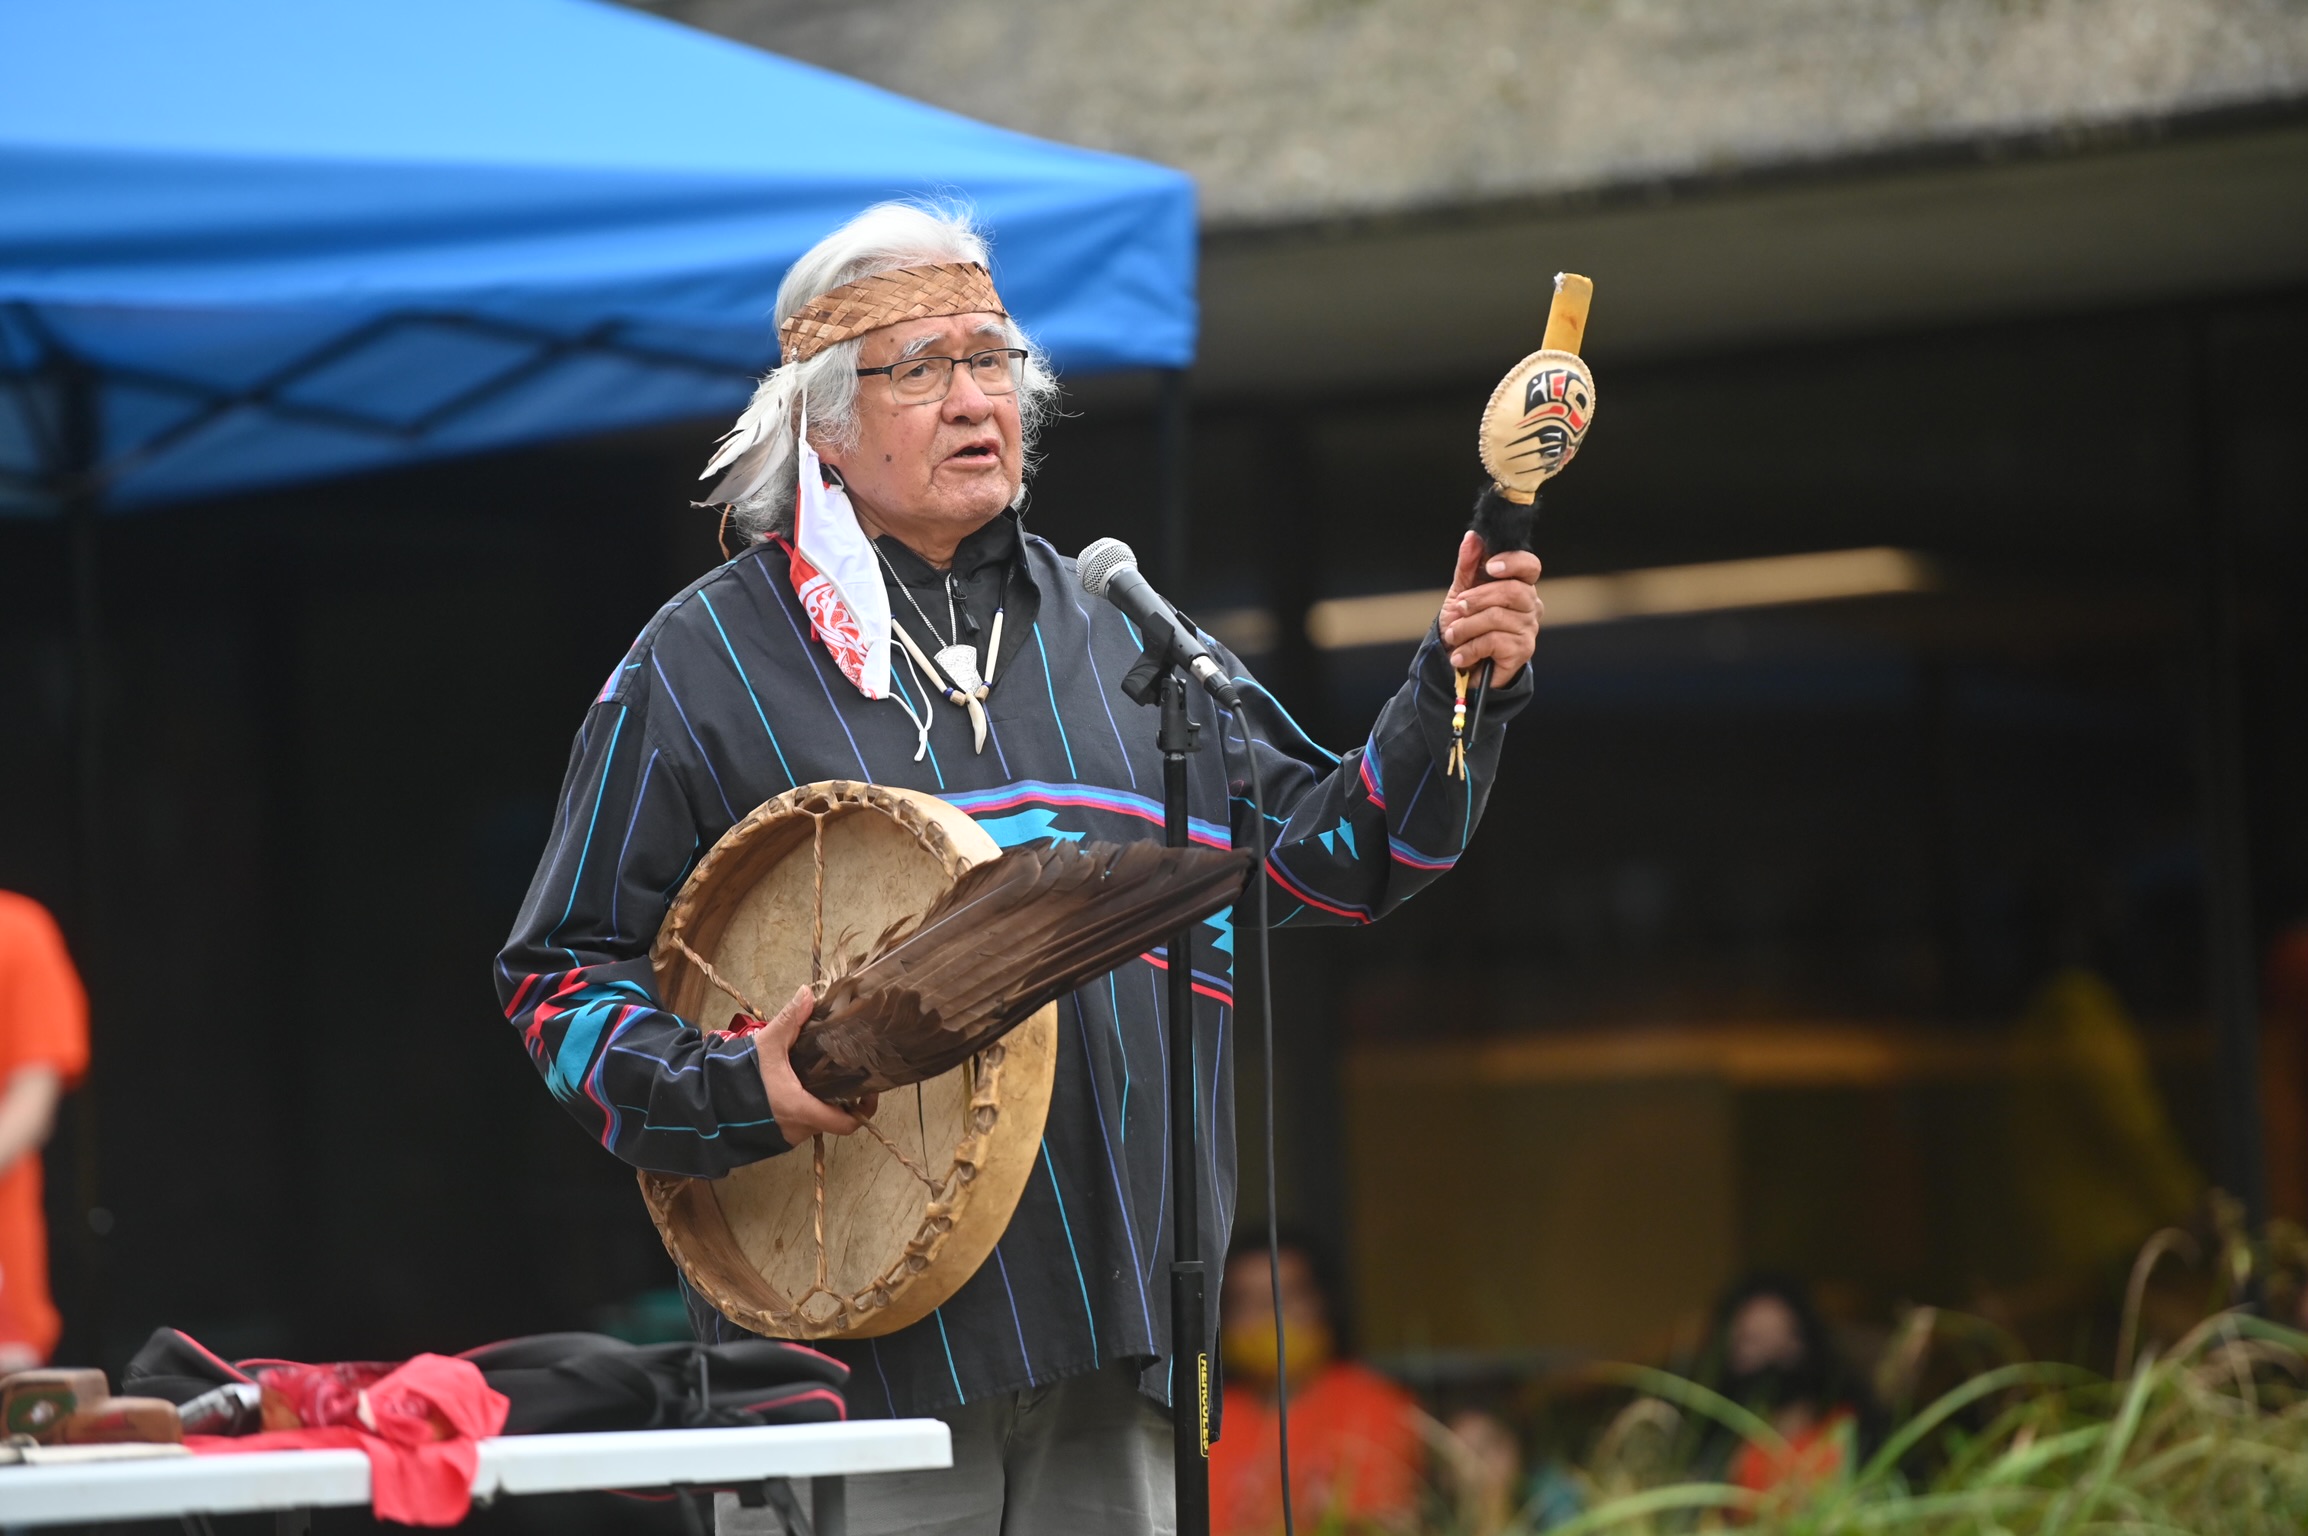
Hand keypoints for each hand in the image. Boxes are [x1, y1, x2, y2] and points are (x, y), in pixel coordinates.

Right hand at [750, 985, 878, 1139]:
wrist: (703, 1103)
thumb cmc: (739, 1077)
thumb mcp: (767, 1044)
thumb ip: (790, 1020)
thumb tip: (807, 992)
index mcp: (803, 1110)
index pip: (847, 1123)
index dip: (863, 1109)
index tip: (869, 1090)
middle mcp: (798, 1129)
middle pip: (831, 1118)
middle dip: (838, 1099)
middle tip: (842, 1075)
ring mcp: (785, 1136)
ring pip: (812, 1121)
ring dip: (817, 1103)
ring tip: (817, 1077)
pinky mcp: (772, 1137)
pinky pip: (795, 1125)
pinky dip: (800, 1110)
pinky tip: (793, 1088)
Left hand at [1441, 532, 1542, 682]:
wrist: (1459, 662)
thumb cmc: (1465, 624)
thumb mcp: (1461, 592)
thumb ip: (1468, 565)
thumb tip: (1473, 536)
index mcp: (1519, 586)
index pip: (1530, 566)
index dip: (1514, 562)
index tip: (1491, 566)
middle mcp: (1530, 606)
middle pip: (1512, 591)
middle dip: (1477, 599)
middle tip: (1459, 609)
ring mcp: (1529, 629)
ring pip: (1497, 617)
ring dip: (1466, 627)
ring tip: (1453, 636)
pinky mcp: (1522, 652)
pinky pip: (1494, 641)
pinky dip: (1469, 648)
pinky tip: (1460, 655)